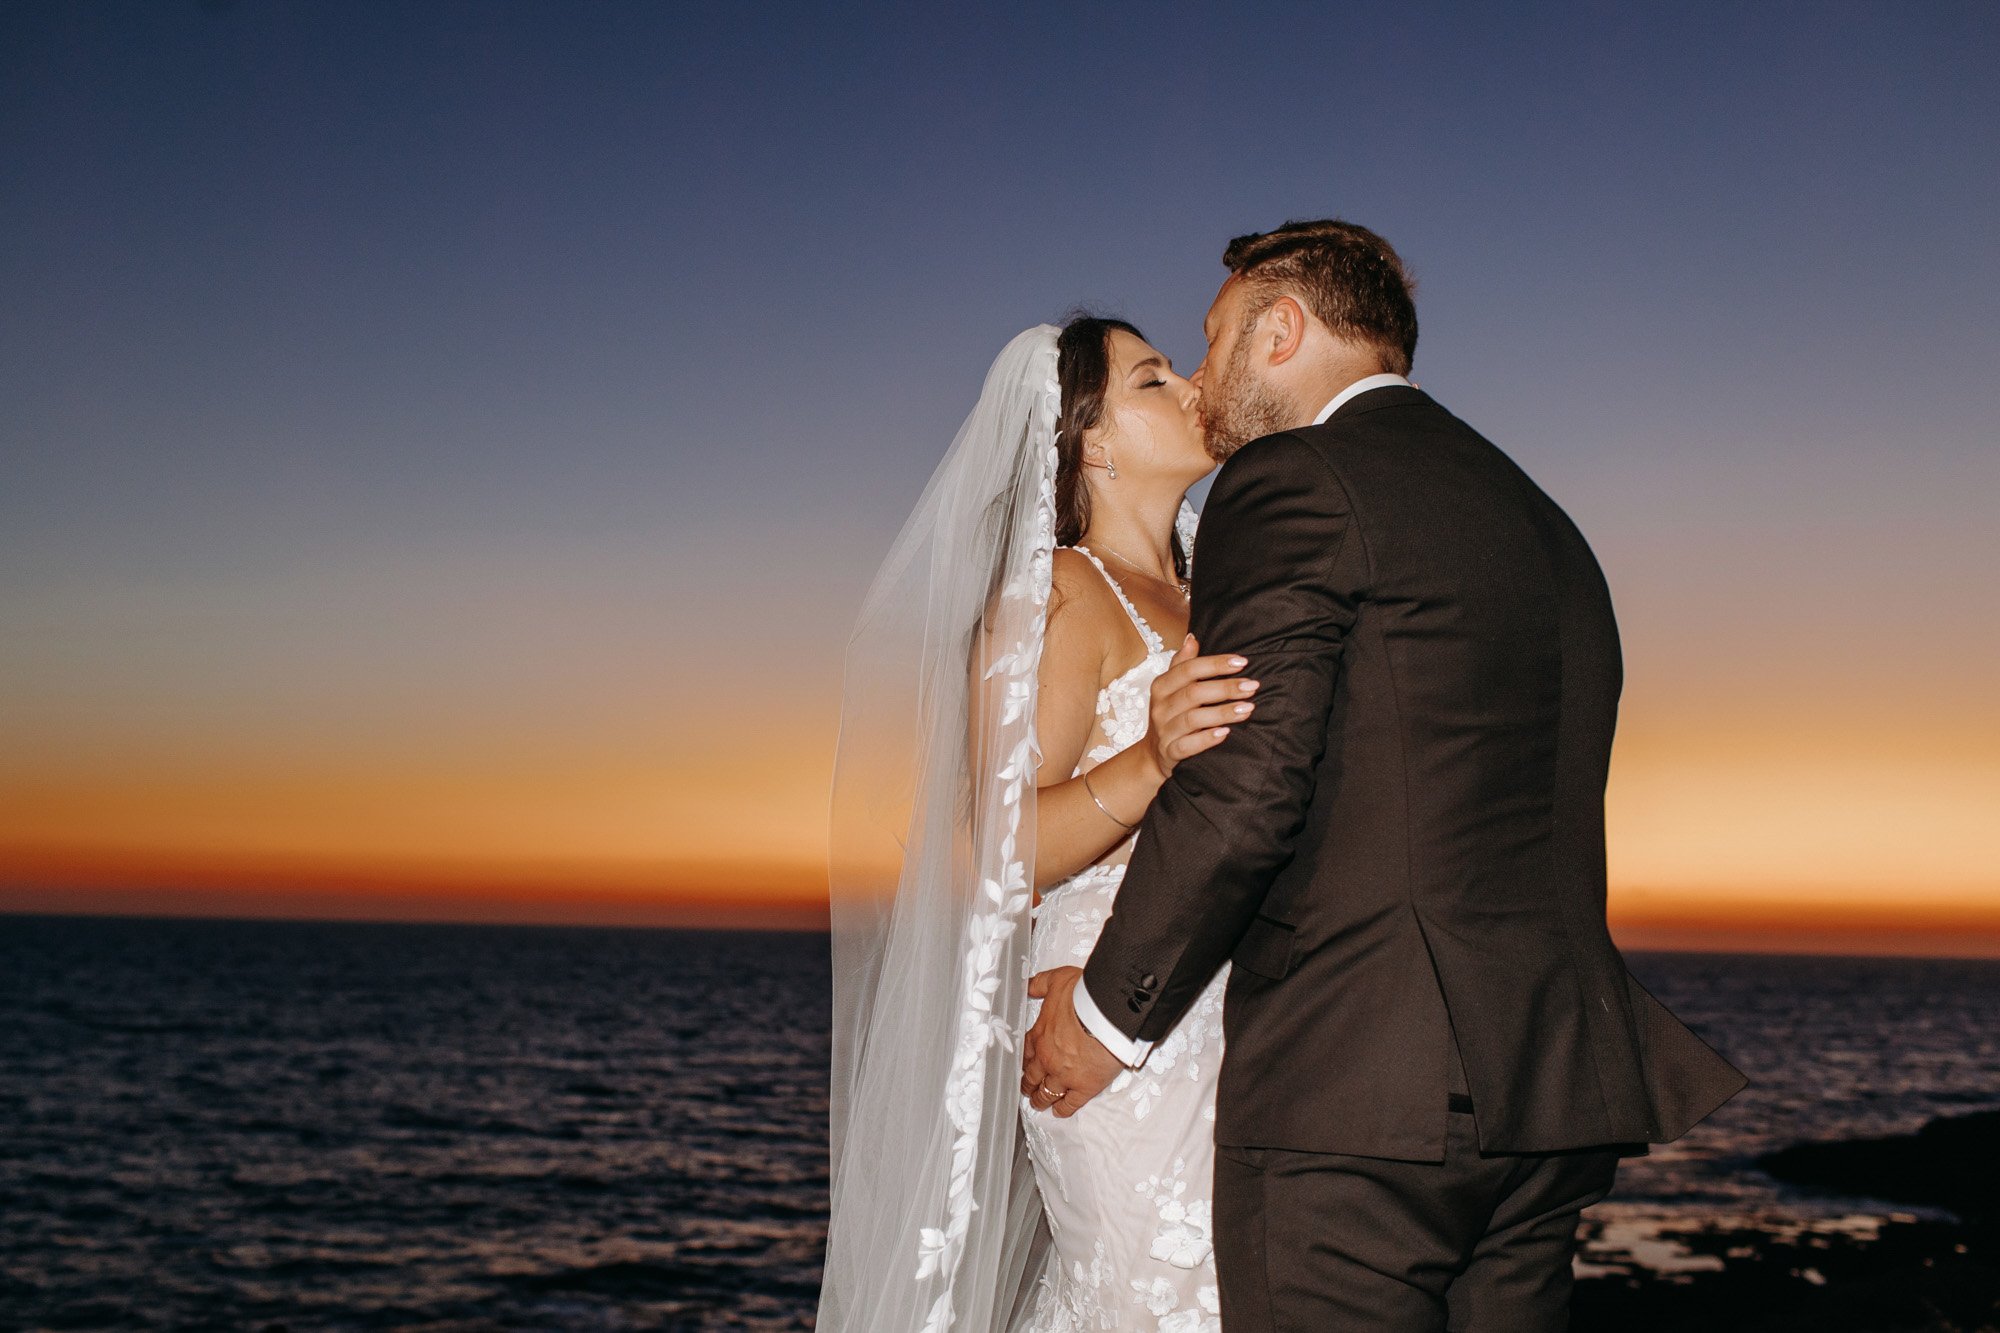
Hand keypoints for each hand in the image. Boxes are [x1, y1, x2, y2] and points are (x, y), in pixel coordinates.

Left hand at [1020, 966, 1125, 1116]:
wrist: (1106, 1014)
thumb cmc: (1083, 996)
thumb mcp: (1056, 980)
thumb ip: (1039, 984)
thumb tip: (1025, 986)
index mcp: (1039, 1035)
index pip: (1025, 1053)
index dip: (1023, 1062)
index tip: (1023, 1067)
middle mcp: (1047, 1059)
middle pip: (1032, 1076)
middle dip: (1028, 1084)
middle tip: (1027, 1090)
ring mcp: (1064, 1075)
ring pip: (1047, 1093)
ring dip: (1041, 1099)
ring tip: (1039, 1104)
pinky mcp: (1084, 1087)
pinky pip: (1070, 1103)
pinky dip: (1063, 1109)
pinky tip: (1059, 1112)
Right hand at [1143, 635, 1254, 779]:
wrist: (1153, 754)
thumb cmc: (1170, 714)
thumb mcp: (1171, 688)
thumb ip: (1182, 664)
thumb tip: (1192, 637)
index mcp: (1161, 686)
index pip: (1188, 669)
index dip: (1216, 664)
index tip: (1242, 662)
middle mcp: (1160, 707)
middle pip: (1193, 693)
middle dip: (1225, 688)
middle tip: (1252, 686)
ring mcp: (1164, 731)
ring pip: (1193, 719)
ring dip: (1223, 713)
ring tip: (1248, 708)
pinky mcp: (1169, 752)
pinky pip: (1187, 746)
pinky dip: (1206, 739)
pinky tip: (1226, 733)